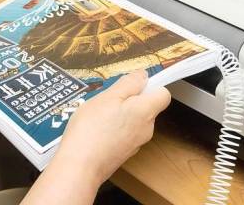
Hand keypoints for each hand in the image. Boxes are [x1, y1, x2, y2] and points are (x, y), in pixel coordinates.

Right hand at [54, 70, 170, 185]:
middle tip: (107, 100)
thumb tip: (143, 75)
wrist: (80, 167)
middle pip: (146, 107)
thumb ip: (129, 84)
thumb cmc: (92, 129)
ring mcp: (135, 144)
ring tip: (97, 116)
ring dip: (119, 114)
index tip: (131, 85)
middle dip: (129, 100)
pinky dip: (113, 129)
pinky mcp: (123, 154)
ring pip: (133, 120)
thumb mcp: (108, 96)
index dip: (150, 86)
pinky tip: (95, 130)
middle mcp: (146, 129)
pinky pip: (123, 133)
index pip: (163, 95)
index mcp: (146, 112)